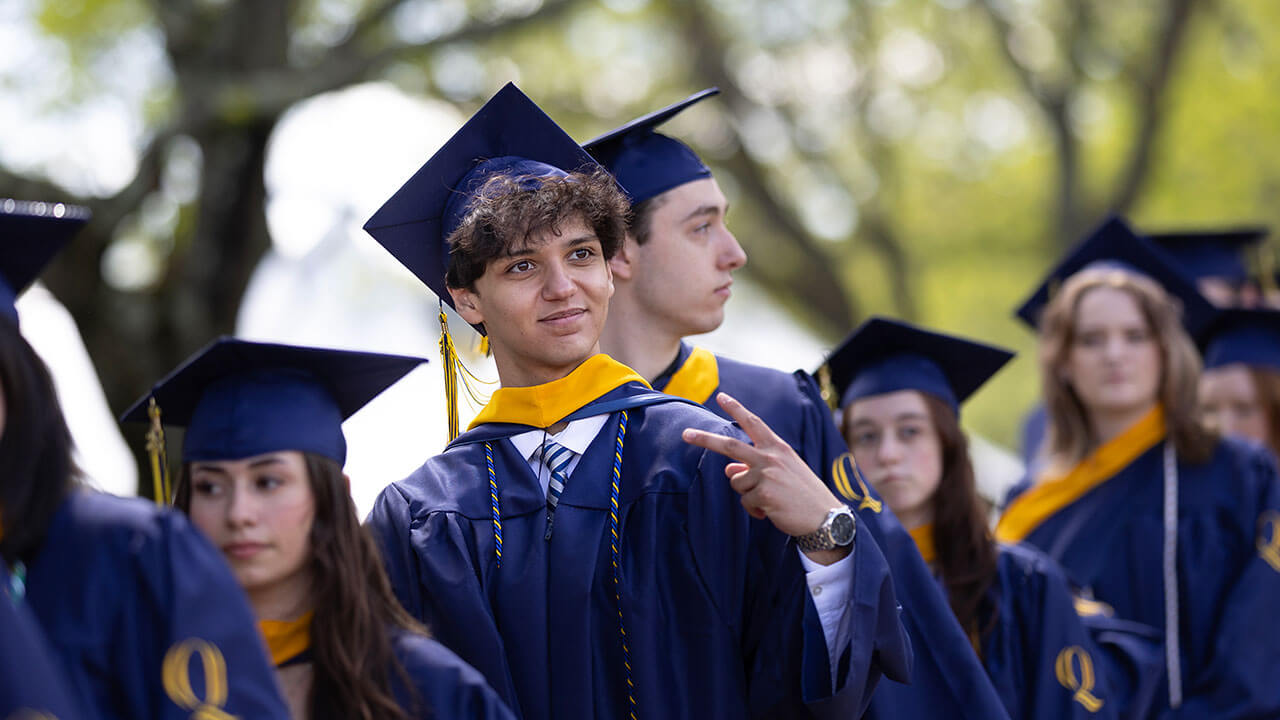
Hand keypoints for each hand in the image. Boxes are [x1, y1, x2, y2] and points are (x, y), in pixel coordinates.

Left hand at [682, 392, 849, 562]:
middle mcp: (771, 457)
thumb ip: (757, 466)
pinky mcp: (763, 493)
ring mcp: (766, 474)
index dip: (736, 409)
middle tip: (685, 433)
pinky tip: (771, 512)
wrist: (825, 518)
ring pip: (736, 481)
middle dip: (705, 439)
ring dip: (746, 493)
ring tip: (768, 501)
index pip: (754, 423)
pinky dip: (754, 510)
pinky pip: (745, 501)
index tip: (721, 397)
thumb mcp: (783, 473)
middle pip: (730, 445)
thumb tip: (728, 469)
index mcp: (779, 448)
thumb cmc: (803, 495)